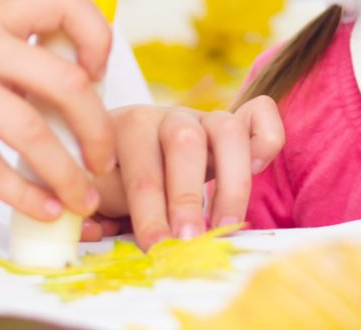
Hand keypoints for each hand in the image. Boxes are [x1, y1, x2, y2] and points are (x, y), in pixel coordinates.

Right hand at [0, 0, 115, 223]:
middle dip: (98, 127)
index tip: (97, 72)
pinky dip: (22, 192)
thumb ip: (6, 54)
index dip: (96, 35)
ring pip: (33, 129)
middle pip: (67, 80)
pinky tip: (40, 207)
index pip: (66, 1)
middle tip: (104, 158)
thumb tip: (60, 91)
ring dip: (67, 171)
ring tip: (80, 197)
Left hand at [86, 96, 283, 249]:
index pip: (141, 167)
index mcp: (128, 127)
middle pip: (184, 143)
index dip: (148, 210)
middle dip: (187, 195)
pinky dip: (266, 138)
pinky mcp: (234, 125)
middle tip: (189, 239)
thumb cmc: (113, 178)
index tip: (156, 246)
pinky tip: (259, 170)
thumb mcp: (98, 191)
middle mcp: (169, 117)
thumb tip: (94, 231)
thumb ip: (99, 206)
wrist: (127, 153)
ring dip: (230, 183)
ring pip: (227, 130)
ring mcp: (205, 118)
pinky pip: (260, 113)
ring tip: (226, 225)